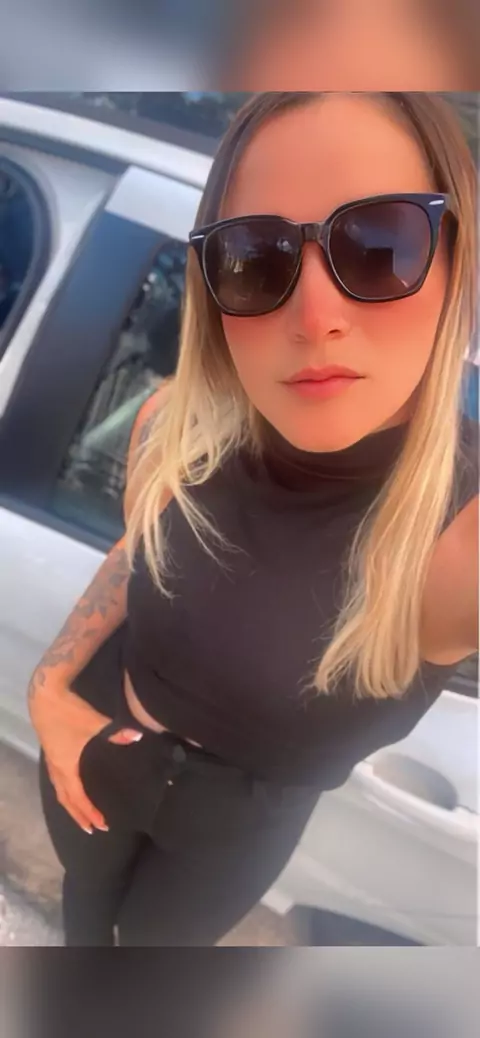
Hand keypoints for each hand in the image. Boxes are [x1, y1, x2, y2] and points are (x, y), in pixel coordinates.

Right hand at [30, 679, 142, 832]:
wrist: (46, 694)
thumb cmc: (70, 711)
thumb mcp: (95, 723)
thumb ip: (116, 733)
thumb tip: (136, 737)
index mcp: (66, 767)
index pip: (79, 798)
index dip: (90, 812)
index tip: (102, 825)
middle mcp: (56, 768)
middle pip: (66, 800)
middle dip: (79, 815)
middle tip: (92, 828)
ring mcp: (51, 759)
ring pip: (59, 790)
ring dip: (70, 805)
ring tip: (81, 814)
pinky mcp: (51, 750)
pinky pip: (57, 779)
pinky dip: (65, 790)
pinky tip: (71, 787)